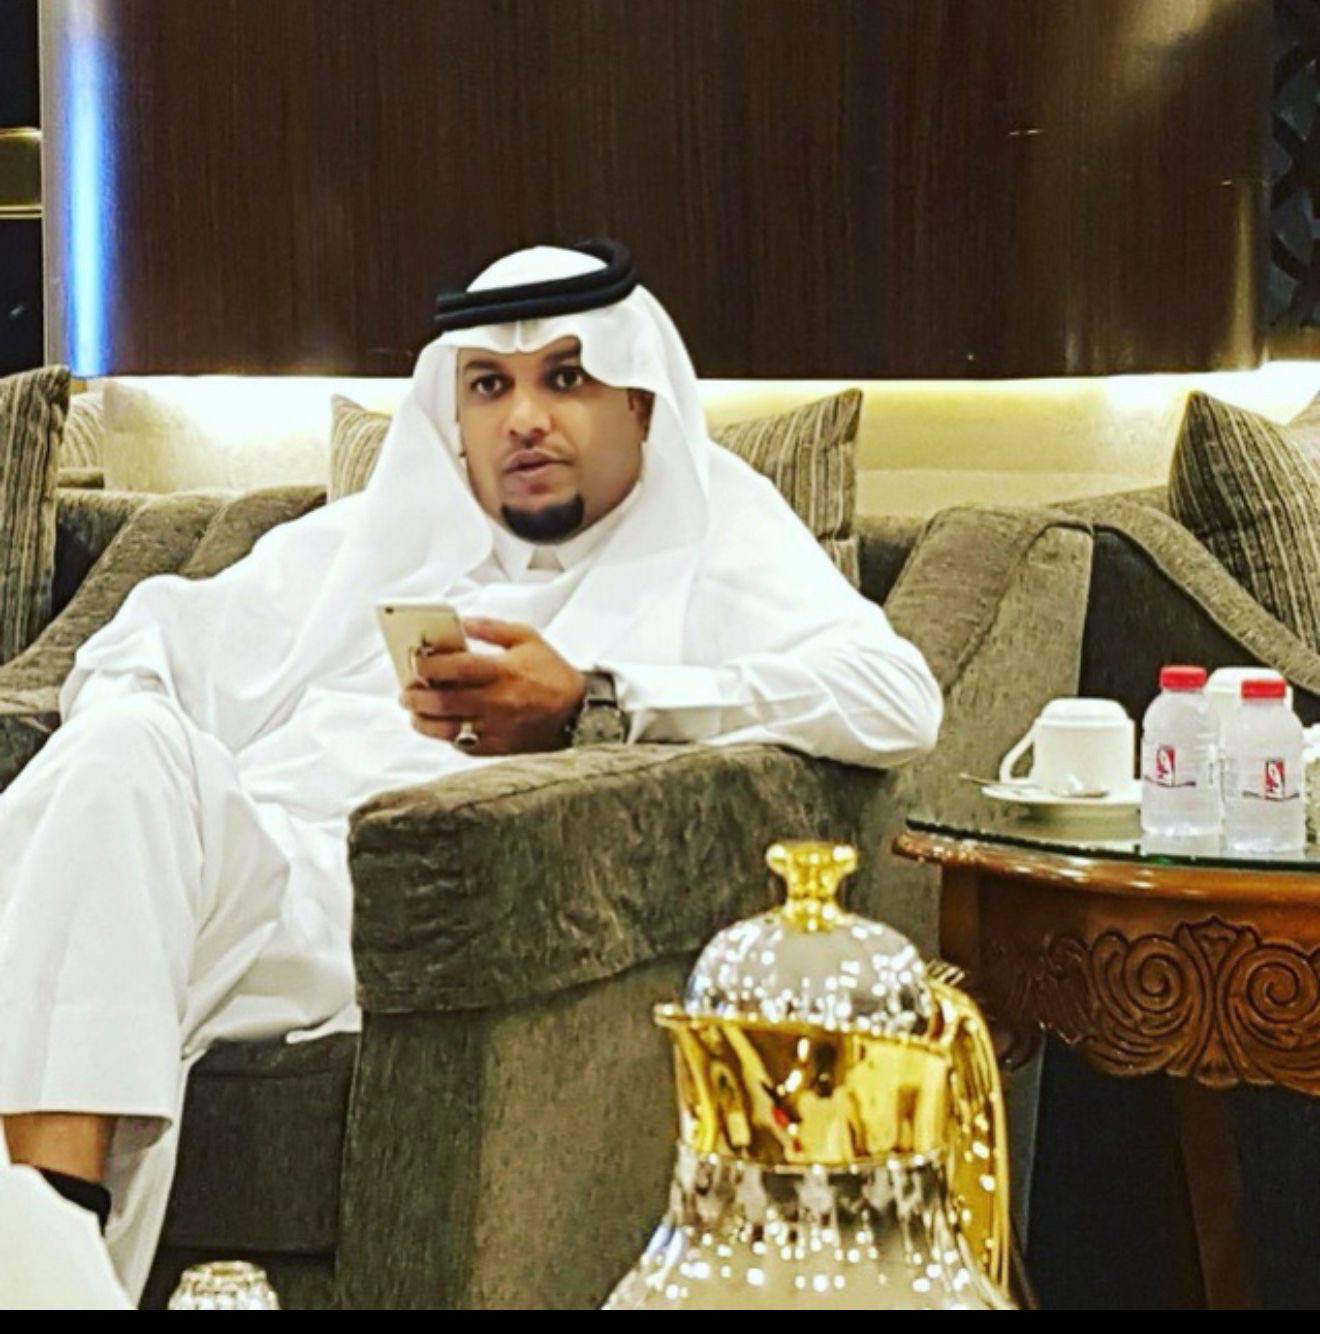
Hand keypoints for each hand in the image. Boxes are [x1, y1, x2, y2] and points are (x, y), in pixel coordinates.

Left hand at [402, 618, 585, 754]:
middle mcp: (497, 701)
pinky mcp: (498, 747)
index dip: (429, 665)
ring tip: (415, 713)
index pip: (456, 668)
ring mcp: (497, 728)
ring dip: (424, 721)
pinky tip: (442, 726)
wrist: (578, 712)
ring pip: (448, 729)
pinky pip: (464, 745)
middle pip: (444, 702)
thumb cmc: (552, 673)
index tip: (414, 661)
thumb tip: (460, 624)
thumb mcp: (527, 638)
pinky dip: (448, 736)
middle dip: (416, 696)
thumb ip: (491, 628)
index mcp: (503, 671)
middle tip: (406, 691)